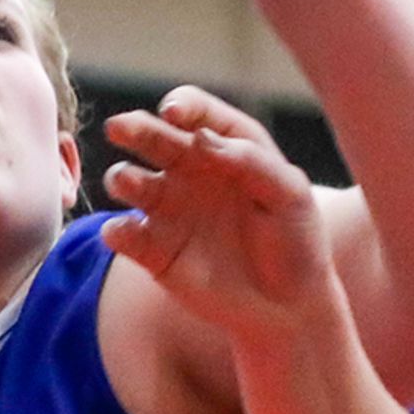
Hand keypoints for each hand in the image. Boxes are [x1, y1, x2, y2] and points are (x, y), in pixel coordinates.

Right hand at [98, 90, 335, 342]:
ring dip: (122, 177)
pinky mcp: (153, 250)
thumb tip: (199, 137)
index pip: (196, 113)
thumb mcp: (289, 194)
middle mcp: (190, 171)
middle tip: (119, 128)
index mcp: (225, 146)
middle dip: (135, 129)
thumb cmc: (296, 241)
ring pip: (130, 181)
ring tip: (125, 182)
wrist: (288, 307)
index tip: (173, 114)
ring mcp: (169, 209)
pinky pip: (124, 234)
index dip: (182, 106)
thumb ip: (249, 160)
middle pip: (154, 139)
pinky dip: (117, 231)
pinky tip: (122, 231)